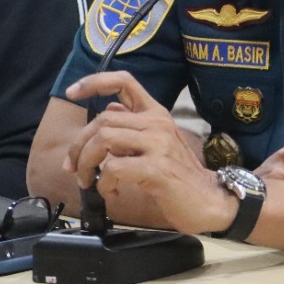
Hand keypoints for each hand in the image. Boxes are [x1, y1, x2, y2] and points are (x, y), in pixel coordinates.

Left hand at [62, 72, 233, 234]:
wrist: (211, 201)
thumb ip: (134, 126)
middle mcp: (157, 123)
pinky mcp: (156, 168)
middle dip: (79, 144)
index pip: (125, 81)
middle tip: (72, 167)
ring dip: (86, 163)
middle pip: (103, 119)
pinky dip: (103, 183)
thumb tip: (109, 108)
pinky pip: (113, 168)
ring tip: (88, 181)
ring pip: (104, 139)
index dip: (95, 82)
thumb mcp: (158, 143)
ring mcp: (158, 144)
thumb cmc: (180, 176)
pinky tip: (111, 192)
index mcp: (157, 114)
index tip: (73, 91)